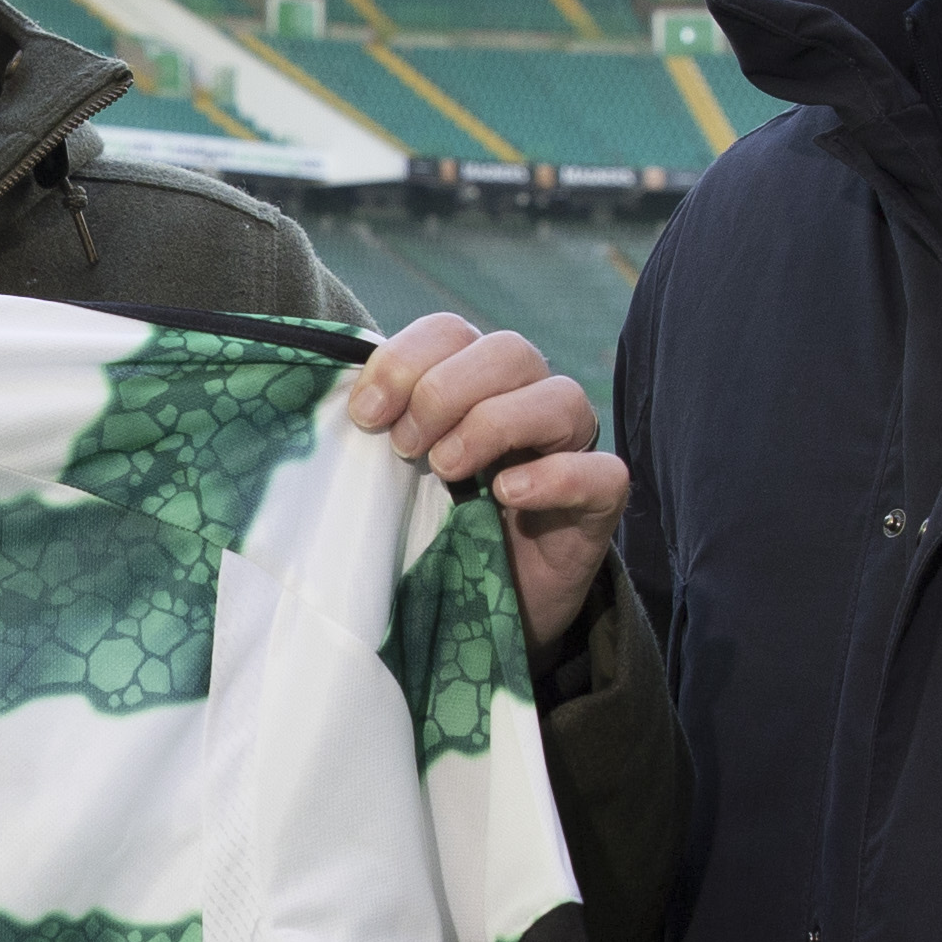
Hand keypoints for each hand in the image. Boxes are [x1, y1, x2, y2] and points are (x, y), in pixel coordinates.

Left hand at [347, 312, 624, 651]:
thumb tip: (339, 407)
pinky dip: (554, 476)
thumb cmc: (437, 528)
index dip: (405, 360)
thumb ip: (381, 432)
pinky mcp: (600, 502)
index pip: (451, 332)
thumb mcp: (399, 474)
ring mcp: (572, 448)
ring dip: (492, 424)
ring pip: (561, 397)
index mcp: (478, 381)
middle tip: (405, 447)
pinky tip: (507, 494)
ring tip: (446, 469)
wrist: (489, 608)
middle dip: (443, 392)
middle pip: (508, 350)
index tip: (365, 414)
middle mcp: (531, 400)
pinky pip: (603, 471)